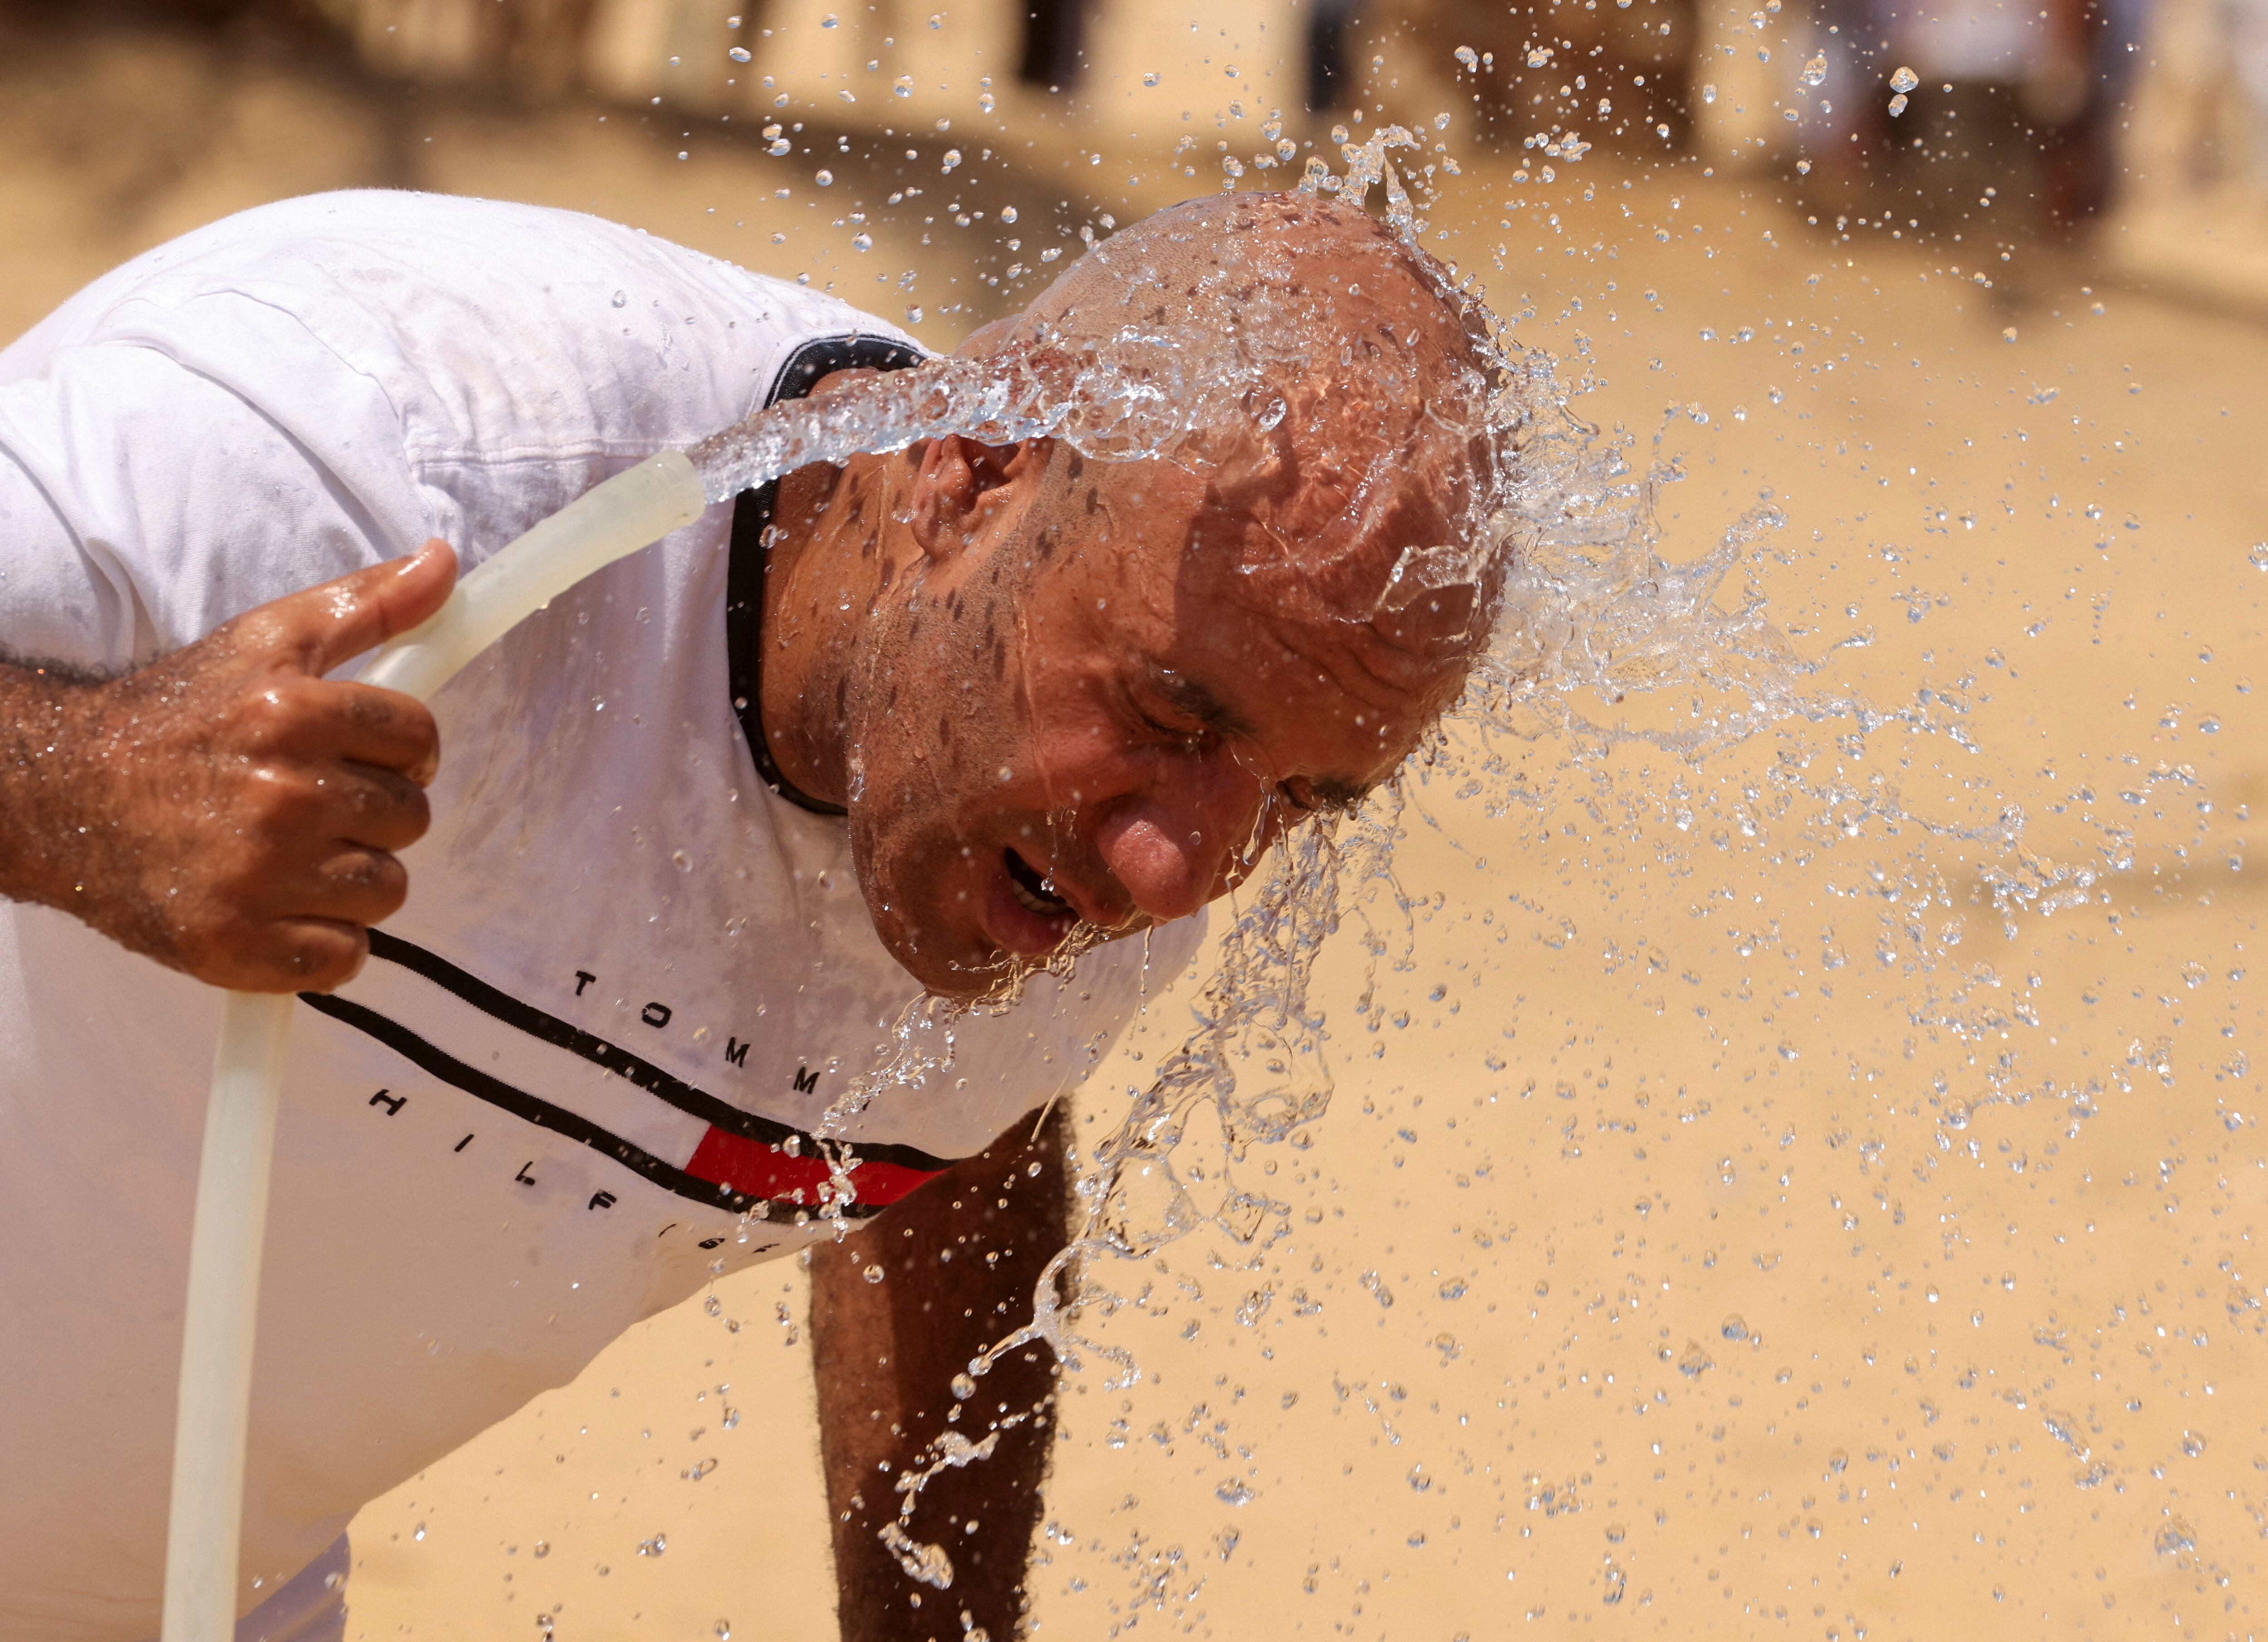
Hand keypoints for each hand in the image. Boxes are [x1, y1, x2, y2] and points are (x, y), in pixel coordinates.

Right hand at [14, 540, 456, 991]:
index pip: (421, 740)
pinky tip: (280, 909)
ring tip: (291, 857)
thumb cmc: (176, 718)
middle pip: (410, 819)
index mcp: (290, 715)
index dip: (399, 749)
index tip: (357, 754)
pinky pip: (345, 958)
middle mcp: (278, 795)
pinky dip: (324, 944)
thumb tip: (447, 560)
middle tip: (309, 806)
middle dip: (373, 814)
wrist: (62, 795)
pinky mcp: (234, 946)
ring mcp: (256, 877)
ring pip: (386, 891)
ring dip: (352, 880)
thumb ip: (368, 604)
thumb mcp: (268, 641)